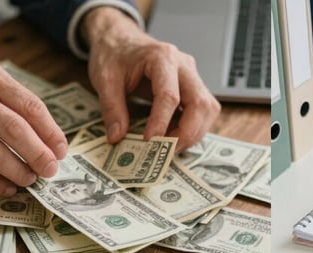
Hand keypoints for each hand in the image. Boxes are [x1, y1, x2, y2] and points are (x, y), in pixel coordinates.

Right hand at [0, 58, 66, 195]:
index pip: (30, 106)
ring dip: (17, 171)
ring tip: (30, 180)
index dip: (51, 132)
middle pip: (14, 129)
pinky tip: (7, 188)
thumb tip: (47, 138)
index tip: (61, 151)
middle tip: (50, 170)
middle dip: (38, 154)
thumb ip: (10, 101)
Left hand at [83, 7, 220, 151]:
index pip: (169, 95)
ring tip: (169, 147)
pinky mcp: (194, 87)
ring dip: (194, 133)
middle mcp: (184, 66)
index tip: (149, 142)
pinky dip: (193, 128)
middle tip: (166, 151)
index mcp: (162, 58)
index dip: (161, 122)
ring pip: (208, 109)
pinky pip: (203, 111)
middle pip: (200, 103)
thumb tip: (117, 137)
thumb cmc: (114, 55)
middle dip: (187, 133)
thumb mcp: (104, 79)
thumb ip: (112, 109)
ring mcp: (193, 76)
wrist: (121, 40)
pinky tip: (174, 137)